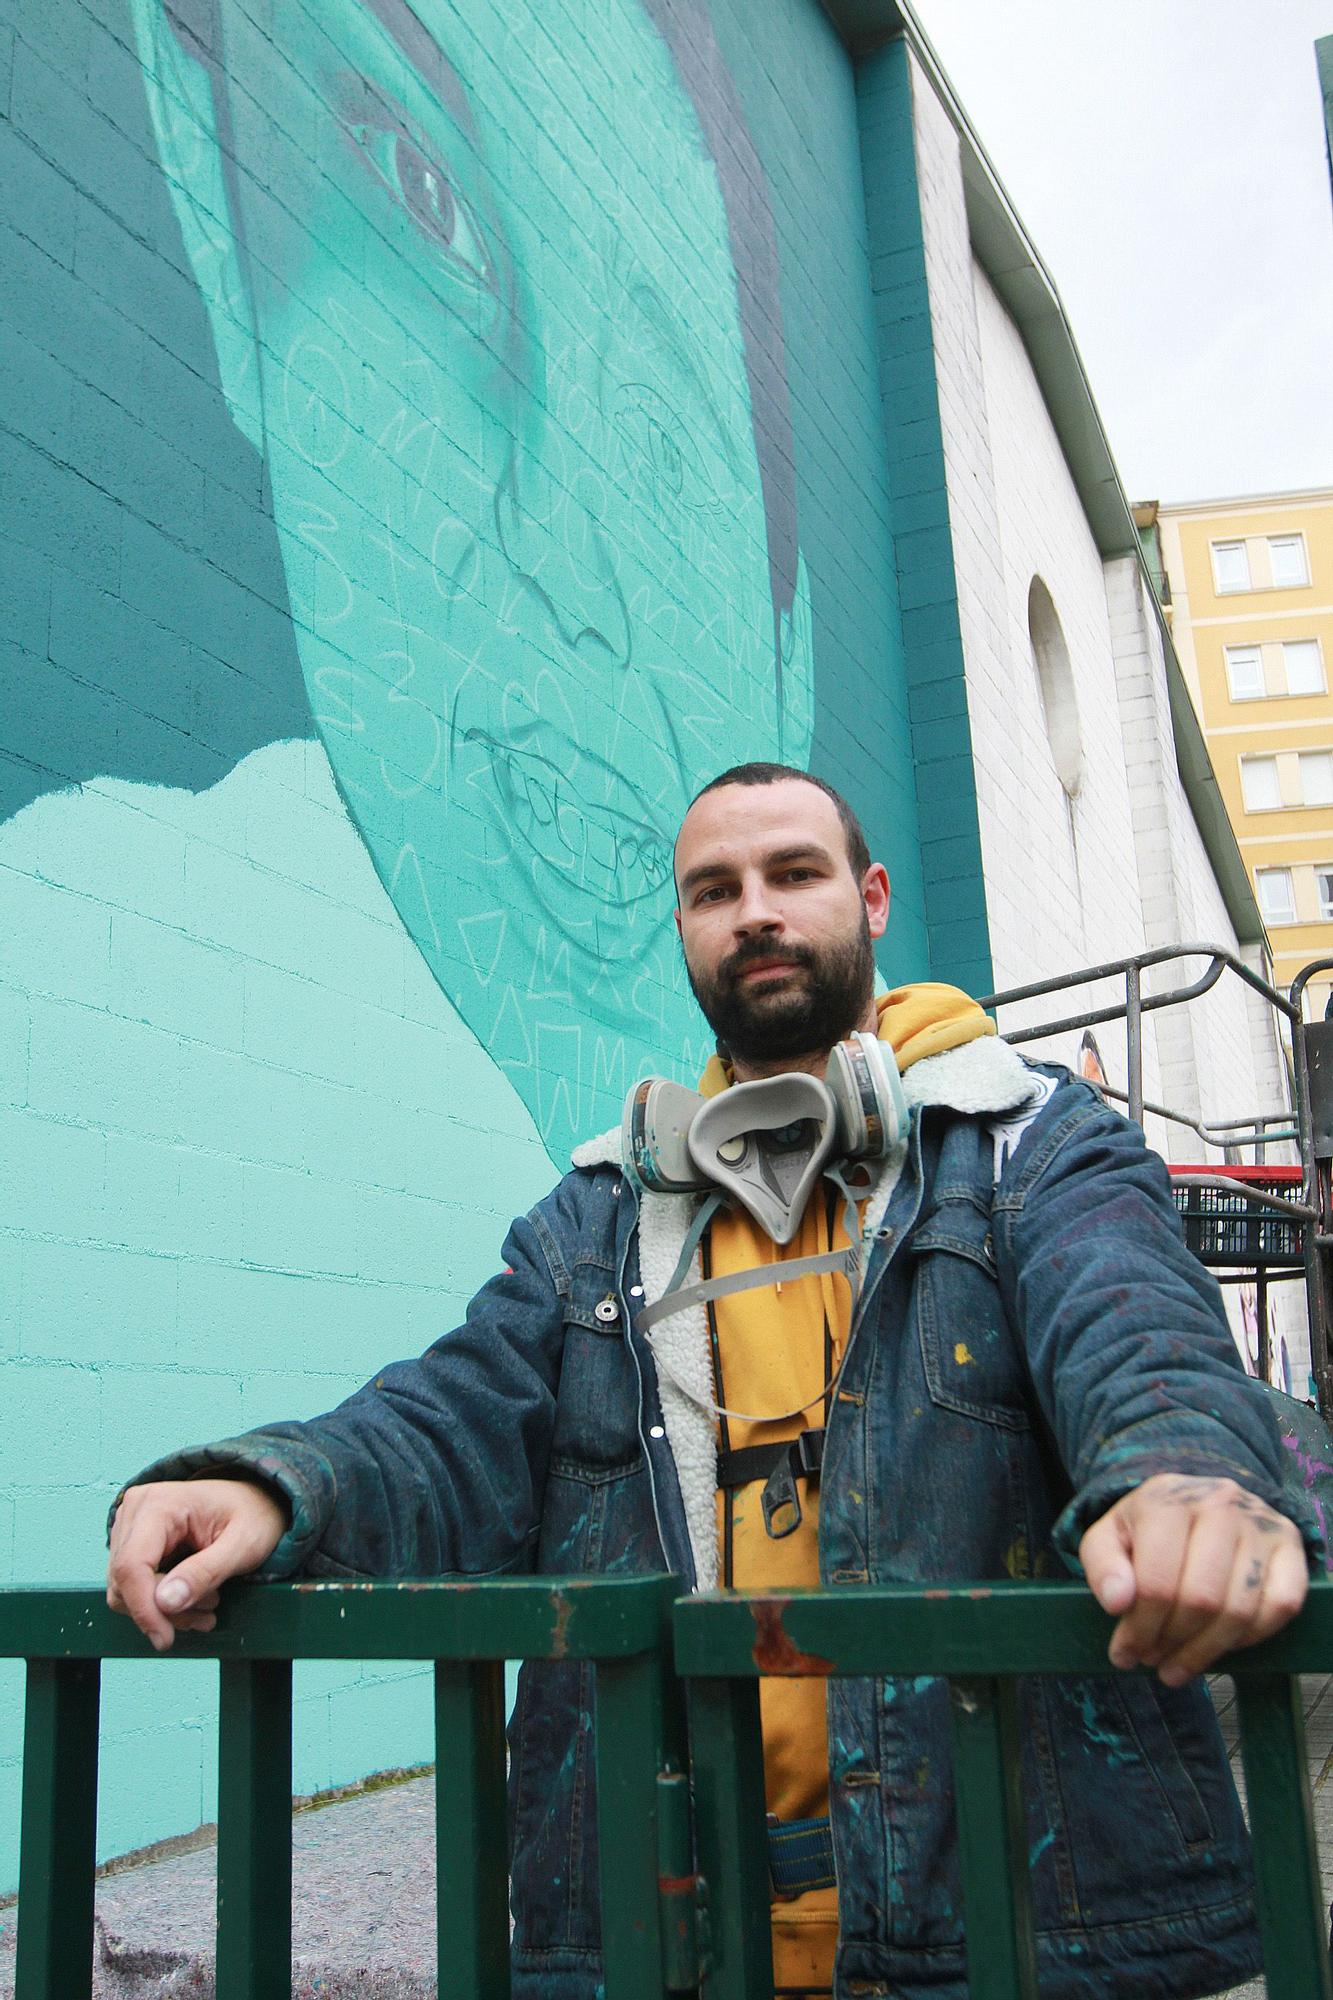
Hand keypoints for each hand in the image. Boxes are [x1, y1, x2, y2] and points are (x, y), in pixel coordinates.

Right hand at [107, 1479, 287, 1651]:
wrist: (257, 1502)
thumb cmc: (254, 1515)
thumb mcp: (243, 1544)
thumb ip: (206, 1572)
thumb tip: (165, 1603)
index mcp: (160, 1503)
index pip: (131, 1565)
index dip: (144, 1608)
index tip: (165, 1638)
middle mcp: (137, 1511)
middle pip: (125, 1581)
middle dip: (163, 1611)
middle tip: (208, 1613)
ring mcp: (131, 1526)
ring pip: (125, 1590)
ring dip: (163, 1611)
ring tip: (206, 1606)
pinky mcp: (134, 1544)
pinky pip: (132, 1587)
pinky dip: (160, 1604)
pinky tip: (192, 1602)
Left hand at [1079, 1474, 1307, 1686]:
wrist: (1196, 1499)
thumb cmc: (1148, 1527)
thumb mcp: (1109, 1537)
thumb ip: (1102, 1565)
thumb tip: (1118, 1603)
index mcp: (1168, 1499)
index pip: (1157, 1581)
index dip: (1140, 1629)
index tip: (1124, 1654)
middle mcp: (1220, 1504)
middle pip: (1200, 1600)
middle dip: (1171, 1643)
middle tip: (1152, 1661)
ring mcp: (1261, 1524)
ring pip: (1240, 1609)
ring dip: (1206, 1651)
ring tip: (1177, 1665)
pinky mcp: (1290, 1546)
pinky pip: (1282, 1607)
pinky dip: (1251, 1638)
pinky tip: (1221, 1645)